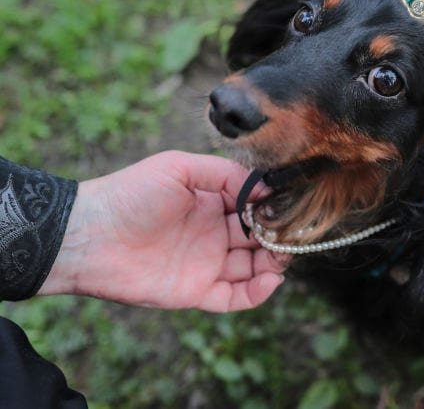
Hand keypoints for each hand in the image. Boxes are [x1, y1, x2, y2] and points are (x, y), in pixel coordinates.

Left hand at [39, 151, 285, 311]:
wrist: (88, 234)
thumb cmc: (130, 193)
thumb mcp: (180, 167)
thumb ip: (225, 173)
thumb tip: (266, 188)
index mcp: (210, 202)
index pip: (253, 206)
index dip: (272, 206)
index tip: (291, 204)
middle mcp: (212, 233)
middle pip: (259, 238)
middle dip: (280, 235)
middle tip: (295, 233)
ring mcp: (205, 264)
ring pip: (253, 267)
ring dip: (274, 263)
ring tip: (285, 256)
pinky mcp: (195, 292)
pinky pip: (234, 297)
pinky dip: (257, 293)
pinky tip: (270, 280)